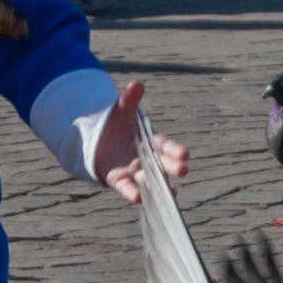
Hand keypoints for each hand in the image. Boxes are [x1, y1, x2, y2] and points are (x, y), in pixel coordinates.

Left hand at [94, 77, 190, 205]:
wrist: (96, 141)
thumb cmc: (116, 125)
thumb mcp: (122, 110)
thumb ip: (129, 99)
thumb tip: (137, 83)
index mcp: (150, 142)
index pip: (165, 146)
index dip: (174, 150)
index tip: (185, 154)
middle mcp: (146, 159)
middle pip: (161, 164)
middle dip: (172, 167)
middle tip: (184, 169)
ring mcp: (133, 171)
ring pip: (148, 179)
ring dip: (158, 186)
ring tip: (172, 193)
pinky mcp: (119, 180)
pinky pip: (126, 187)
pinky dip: (132, 192)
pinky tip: (138, 198)